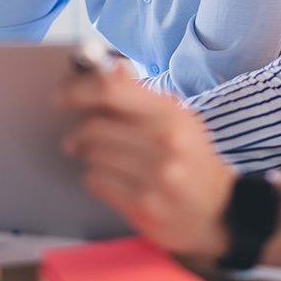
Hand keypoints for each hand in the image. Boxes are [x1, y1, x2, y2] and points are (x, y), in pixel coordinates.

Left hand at [59, 64, 236, 257]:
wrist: (219, 212)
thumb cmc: (191, 160)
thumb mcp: (177, 119)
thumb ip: (141, 95)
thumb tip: (111, 68)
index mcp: (170, 113)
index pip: (111, 89)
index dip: (78, 89)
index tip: (62, 95)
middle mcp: (164, 141)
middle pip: (93, 127)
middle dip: (79, 133)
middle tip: (78, 139)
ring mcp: (154, 175)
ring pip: (91, 156)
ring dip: (90, 157)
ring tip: (106, 161)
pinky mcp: (143, 205)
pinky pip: (96, 182)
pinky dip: (97, 179)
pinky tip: (115, 181)